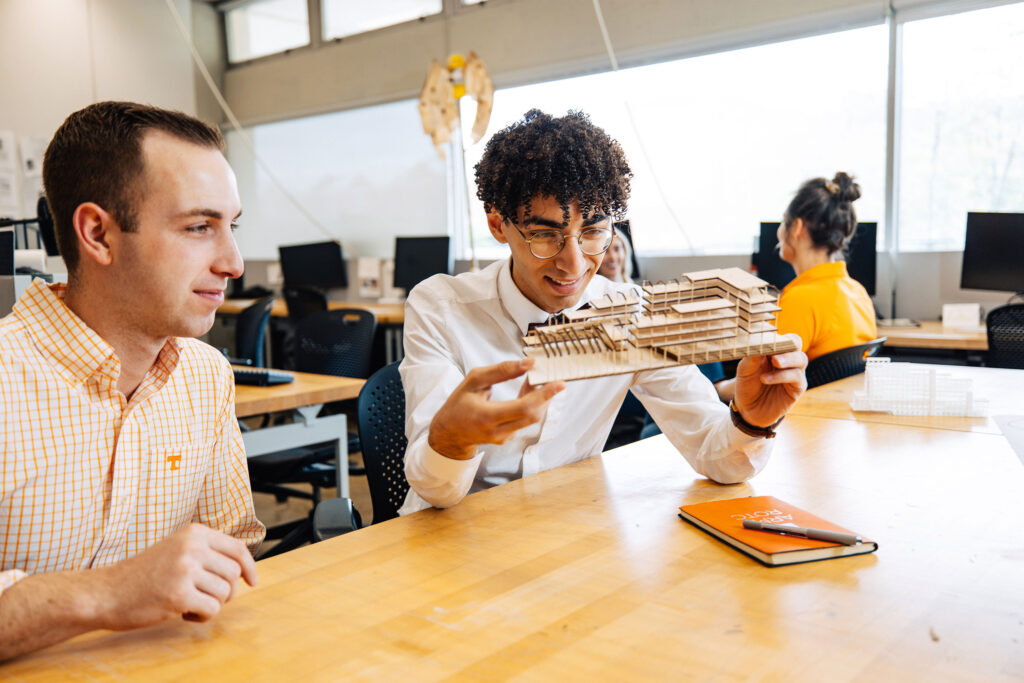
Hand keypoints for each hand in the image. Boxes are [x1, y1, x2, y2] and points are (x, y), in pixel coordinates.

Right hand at [91, 524, 257, 628]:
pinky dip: (201, 617)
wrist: (106, 592)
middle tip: (204, 597)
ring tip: (188, 603)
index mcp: (195, 533)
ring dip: (210, 604)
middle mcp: (193, 547)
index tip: (252, 581)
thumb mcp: (177, 550)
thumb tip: (244, 568)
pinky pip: (211, 609)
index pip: (238, 548)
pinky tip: (182, 613)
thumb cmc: (143, 575)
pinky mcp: (179, 594)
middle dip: (225, 591)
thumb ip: (207, 553)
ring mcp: (185, 570)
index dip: (250, 567)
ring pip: (225, 593)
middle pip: (234, 574)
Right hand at [428, 358, 565, 459]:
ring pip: (532, 418)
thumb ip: (501, 371)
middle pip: (534, 415)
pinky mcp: (508, 438)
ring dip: (540, 398)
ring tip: (538, 380)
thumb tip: (528, 363)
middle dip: (546, 395)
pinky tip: (529, 391)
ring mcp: (504, 438)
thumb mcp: (474, 381)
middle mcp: (498, 431)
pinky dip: (532, 404)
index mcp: (487, 416)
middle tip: (551, 376)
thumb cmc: (460, 403)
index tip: (560, 383)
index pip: (524, 408)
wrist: (449, 433)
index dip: (544, 395)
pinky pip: (526, 420)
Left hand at [733, 335, 806, 427]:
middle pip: (796, 342)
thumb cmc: (748, 385)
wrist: (749, 410)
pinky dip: (781, 376)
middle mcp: (787, 359)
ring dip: (787, 359)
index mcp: (774, 350)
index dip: (774, 334)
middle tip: (775, 346)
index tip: (763, 335)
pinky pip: (796, 377)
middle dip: (788, 342)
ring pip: (801, 358)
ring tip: (775, 362)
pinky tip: (766, 379)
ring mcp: (794, 372)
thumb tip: (758, 344)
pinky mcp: (797, 387)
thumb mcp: (745, 369)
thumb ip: (751, 356)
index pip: (781, 335)